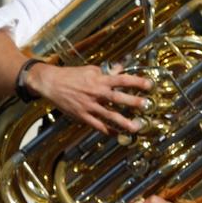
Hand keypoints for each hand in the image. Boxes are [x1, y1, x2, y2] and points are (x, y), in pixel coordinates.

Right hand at [28, 63, 152, 135]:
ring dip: (124, 122)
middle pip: (118, 98)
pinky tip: (118, 135)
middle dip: (134, 102)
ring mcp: (90, 105)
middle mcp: (96, 92)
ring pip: (110, 115)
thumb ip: (107, 71)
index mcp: (100, 79)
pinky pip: (98, 125)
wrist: (51, 83)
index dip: (137, 82)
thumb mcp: (90, 69)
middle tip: (147, 106)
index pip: (122, 79)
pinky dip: (109, 131)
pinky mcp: (82, 116)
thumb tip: (121, 68)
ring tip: (137, 127)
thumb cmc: (71, 75)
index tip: (150, 85)